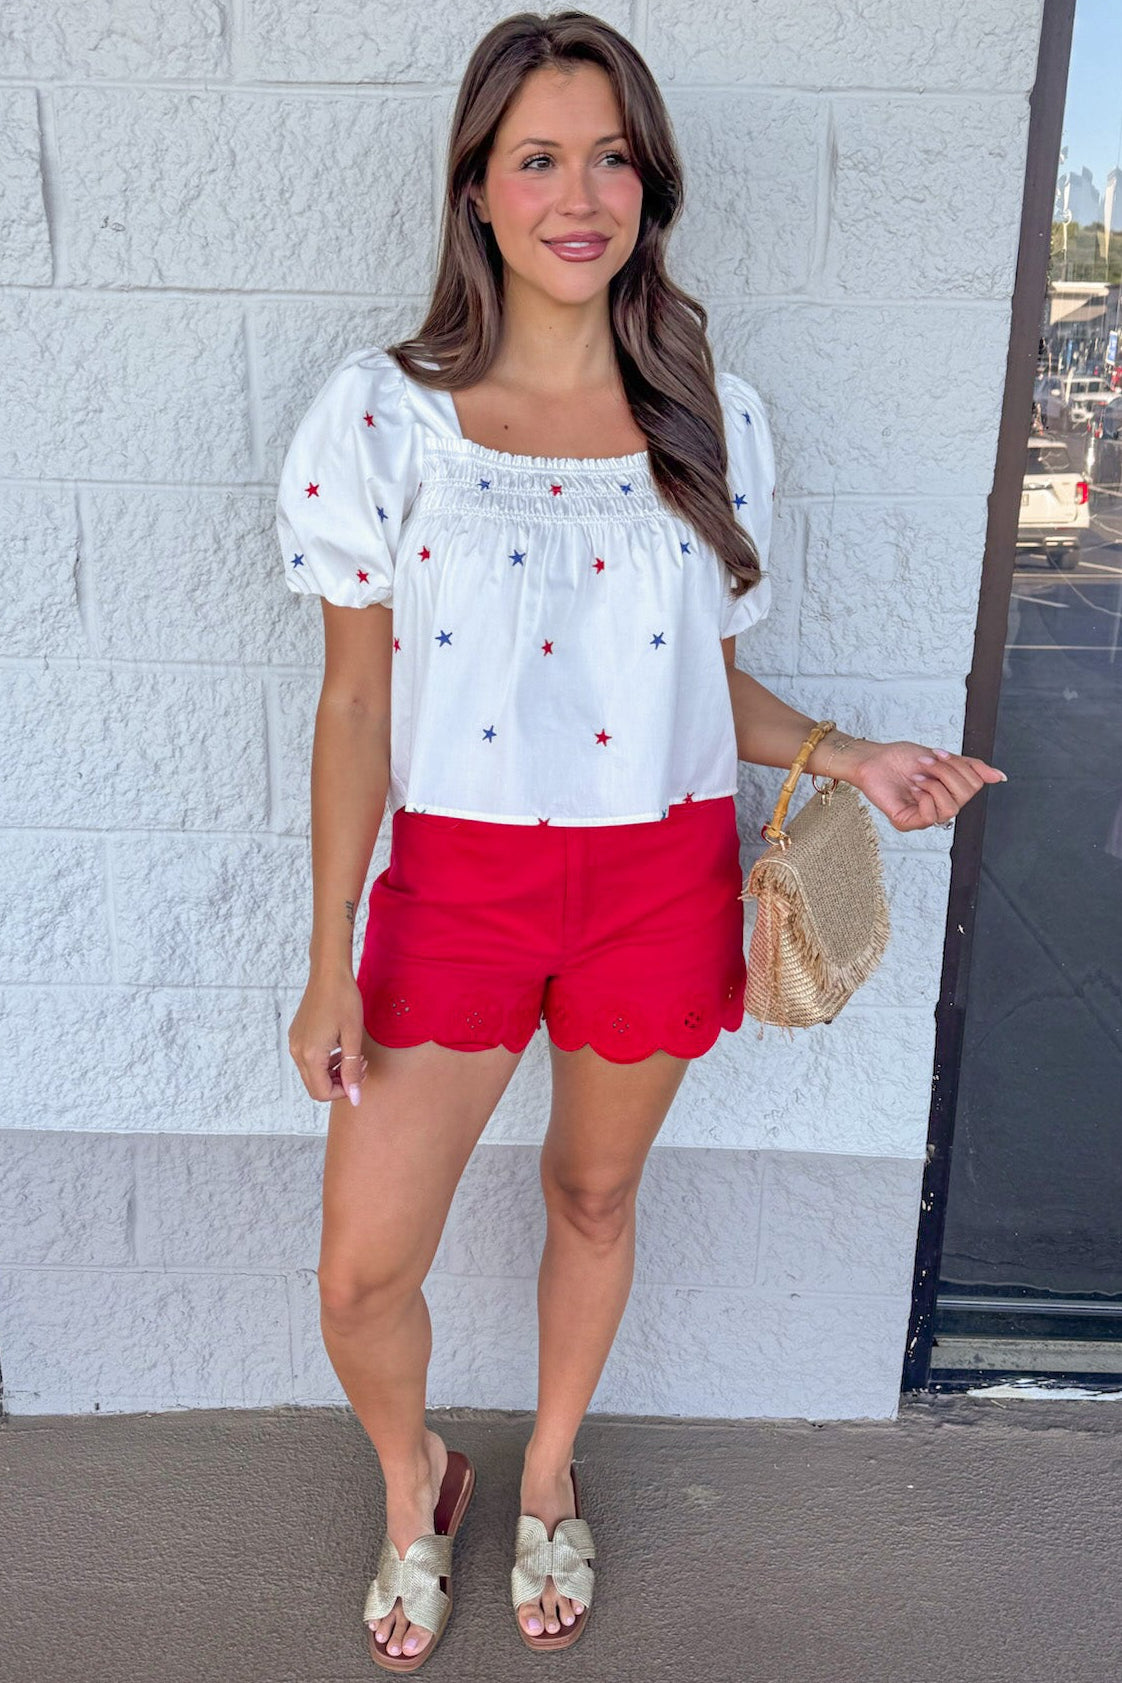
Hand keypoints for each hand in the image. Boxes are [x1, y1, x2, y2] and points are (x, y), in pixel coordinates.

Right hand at [288, 968, 368, 1103]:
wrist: (328, 973)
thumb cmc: (344, 1000)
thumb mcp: (353, 1037)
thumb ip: (352, 1070)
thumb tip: (355, 1098)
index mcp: (311, 1055)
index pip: (322, 1093)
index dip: (344, 1091)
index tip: (360, 1075)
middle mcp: (297, 1052)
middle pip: (315, 1087)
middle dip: (339, 1083)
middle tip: (359, 1066)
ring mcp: (295, 1043)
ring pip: (312, 1074)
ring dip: (333, 1073)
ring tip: (354, 1057)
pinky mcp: (296, 1036)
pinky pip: (308, 1060)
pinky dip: (325, 1062)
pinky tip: (340, 1048)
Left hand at [841, 739, 1006, 832]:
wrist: (874, 758)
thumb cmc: (902, 758)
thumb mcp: (942, 758)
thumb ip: (971, 768)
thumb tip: (1000, 776)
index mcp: (949, 792)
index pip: (975, 785)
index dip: (960, 767)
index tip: (938, 753)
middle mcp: (938, 807)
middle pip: (966, 796)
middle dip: (947, 773)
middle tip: (926, 762)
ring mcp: (922, 816)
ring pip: (951, 809)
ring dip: (935, 785)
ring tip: (918, 776)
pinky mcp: (906, 822)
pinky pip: (930, 817)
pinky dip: (925, 797)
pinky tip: (913, 788)